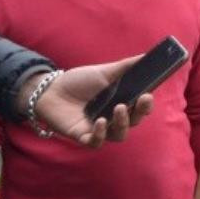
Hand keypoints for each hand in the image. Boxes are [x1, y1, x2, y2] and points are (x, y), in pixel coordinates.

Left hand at [23, 56, 154, 146]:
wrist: (51, 89)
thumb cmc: (80, 81)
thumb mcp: (104, 71)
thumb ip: (126, 66)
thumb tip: (147, 56)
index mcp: (122, 103)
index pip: (140, 108)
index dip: (147, 105)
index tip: (148, 94)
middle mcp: (114, 119)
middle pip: (133, 122)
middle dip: (140, 112)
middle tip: (141, 99)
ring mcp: (100, 129)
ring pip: (119, 135)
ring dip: (122, 124)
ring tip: (119, 108)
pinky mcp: (83, 136)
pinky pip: (96, 142)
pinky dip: (100, 134)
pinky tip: (100, 122)